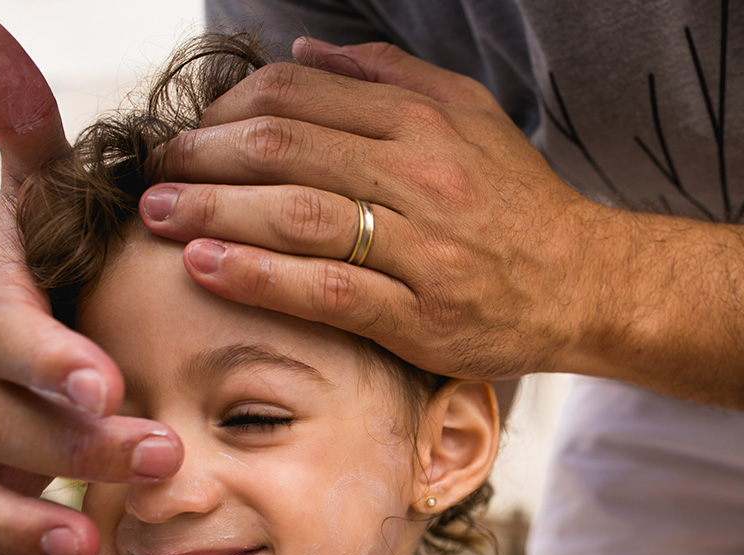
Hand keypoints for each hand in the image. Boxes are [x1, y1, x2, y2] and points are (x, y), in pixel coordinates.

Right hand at [0, 13, 182, 554]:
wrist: (29, 350)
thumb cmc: (44, 270)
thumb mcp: (38, 209)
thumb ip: (20, 136)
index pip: (0, 325)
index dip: (45, 352)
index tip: (104, 383)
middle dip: (62, 438)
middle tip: (148, 459)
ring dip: (15, 517)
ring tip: (85, 541)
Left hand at [141, 38, 625, 379]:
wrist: (586, 283)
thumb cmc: (520, 204)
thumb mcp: (471, 115)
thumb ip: (390, 75)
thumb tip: (305, 49)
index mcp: (425, 122)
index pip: (302, 97)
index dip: (231, 109)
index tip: (196, 132)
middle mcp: (422, 177)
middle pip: (286, 150)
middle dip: (204, 156)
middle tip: (156, 171)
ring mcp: (423, 249)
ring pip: (299, 217)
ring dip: (215, 211)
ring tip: (158, 215)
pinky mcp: (422, 316)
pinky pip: (329, 291)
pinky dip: (260, 276)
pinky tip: (207, 267)